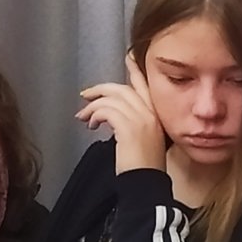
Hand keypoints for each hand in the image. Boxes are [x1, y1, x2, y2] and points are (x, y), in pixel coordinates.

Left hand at [77, 54, 165, 173]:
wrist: (147, 184)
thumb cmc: (145, 167)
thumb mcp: (146, 140)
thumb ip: (136, 123)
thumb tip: (115, 117)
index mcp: (157, 115)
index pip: (145, 86)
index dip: (135, 70)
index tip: (127, 57)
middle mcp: (151, 113)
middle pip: (123, 89)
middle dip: (101, 89)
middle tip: (86, 94)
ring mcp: (141, 119)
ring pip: (111, 99)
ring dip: (93, 107)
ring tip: (84, 118)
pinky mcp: (128, 127)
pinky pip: (106, 112)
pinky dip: (95, 115)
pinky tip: (91, 125)